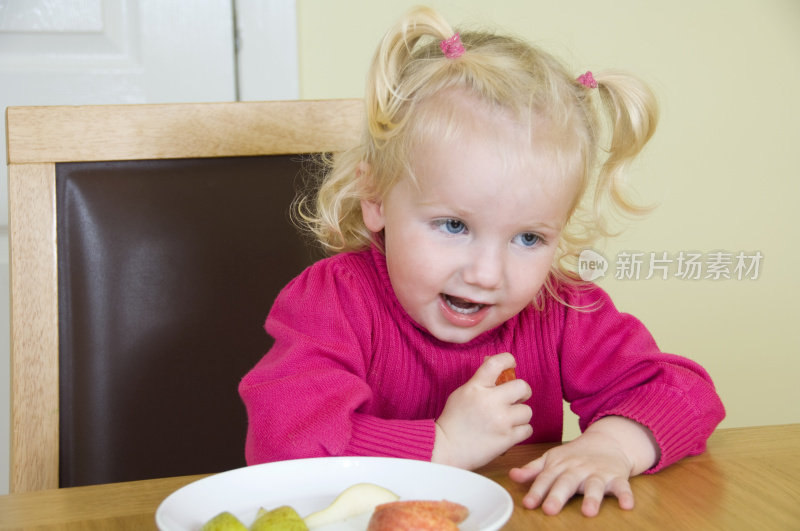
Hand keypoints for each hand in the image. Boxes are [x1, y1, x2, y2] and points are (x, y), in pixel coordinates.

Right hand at [432, 353, 532, 469]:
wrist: (446, 448)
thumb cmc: (453, 420)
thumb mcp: (462, 394)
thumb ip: (480, 381)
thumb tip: (500, 368)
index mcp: (476, 387)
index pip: (497, 363)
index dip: (508, 359)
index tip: (511, 364)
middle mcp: (490, 401)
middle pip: (522, 387)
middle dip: (523, 392)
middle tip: (517, 398)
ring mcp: (500, 420)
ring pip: (527, 411)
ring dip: (520, 415)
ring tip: (508, 420)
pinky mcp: (507, 438)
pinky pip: (528, 429)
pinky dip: (521, 431)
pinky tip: (509, 432)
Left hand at [508, 416, 658, 516]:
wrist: (607, 441)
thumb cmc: (574, 456)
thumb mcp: (552, 459)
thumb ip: (533, 470)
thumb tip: (512, 476)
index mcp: (560, 466)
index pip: (546, 479)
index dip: (536, 491)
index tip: (528, 503)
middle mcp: (578, 469)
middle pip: (567, 482)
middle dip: (558, 496)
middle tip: (550, 510)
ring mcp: (598, 473)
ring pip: (595, 485)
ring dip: (592, 498)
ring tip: (589, 512)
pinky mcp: (617, 477)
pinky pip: (623, 486)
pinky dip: (626, 495)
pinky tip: (627, 505)